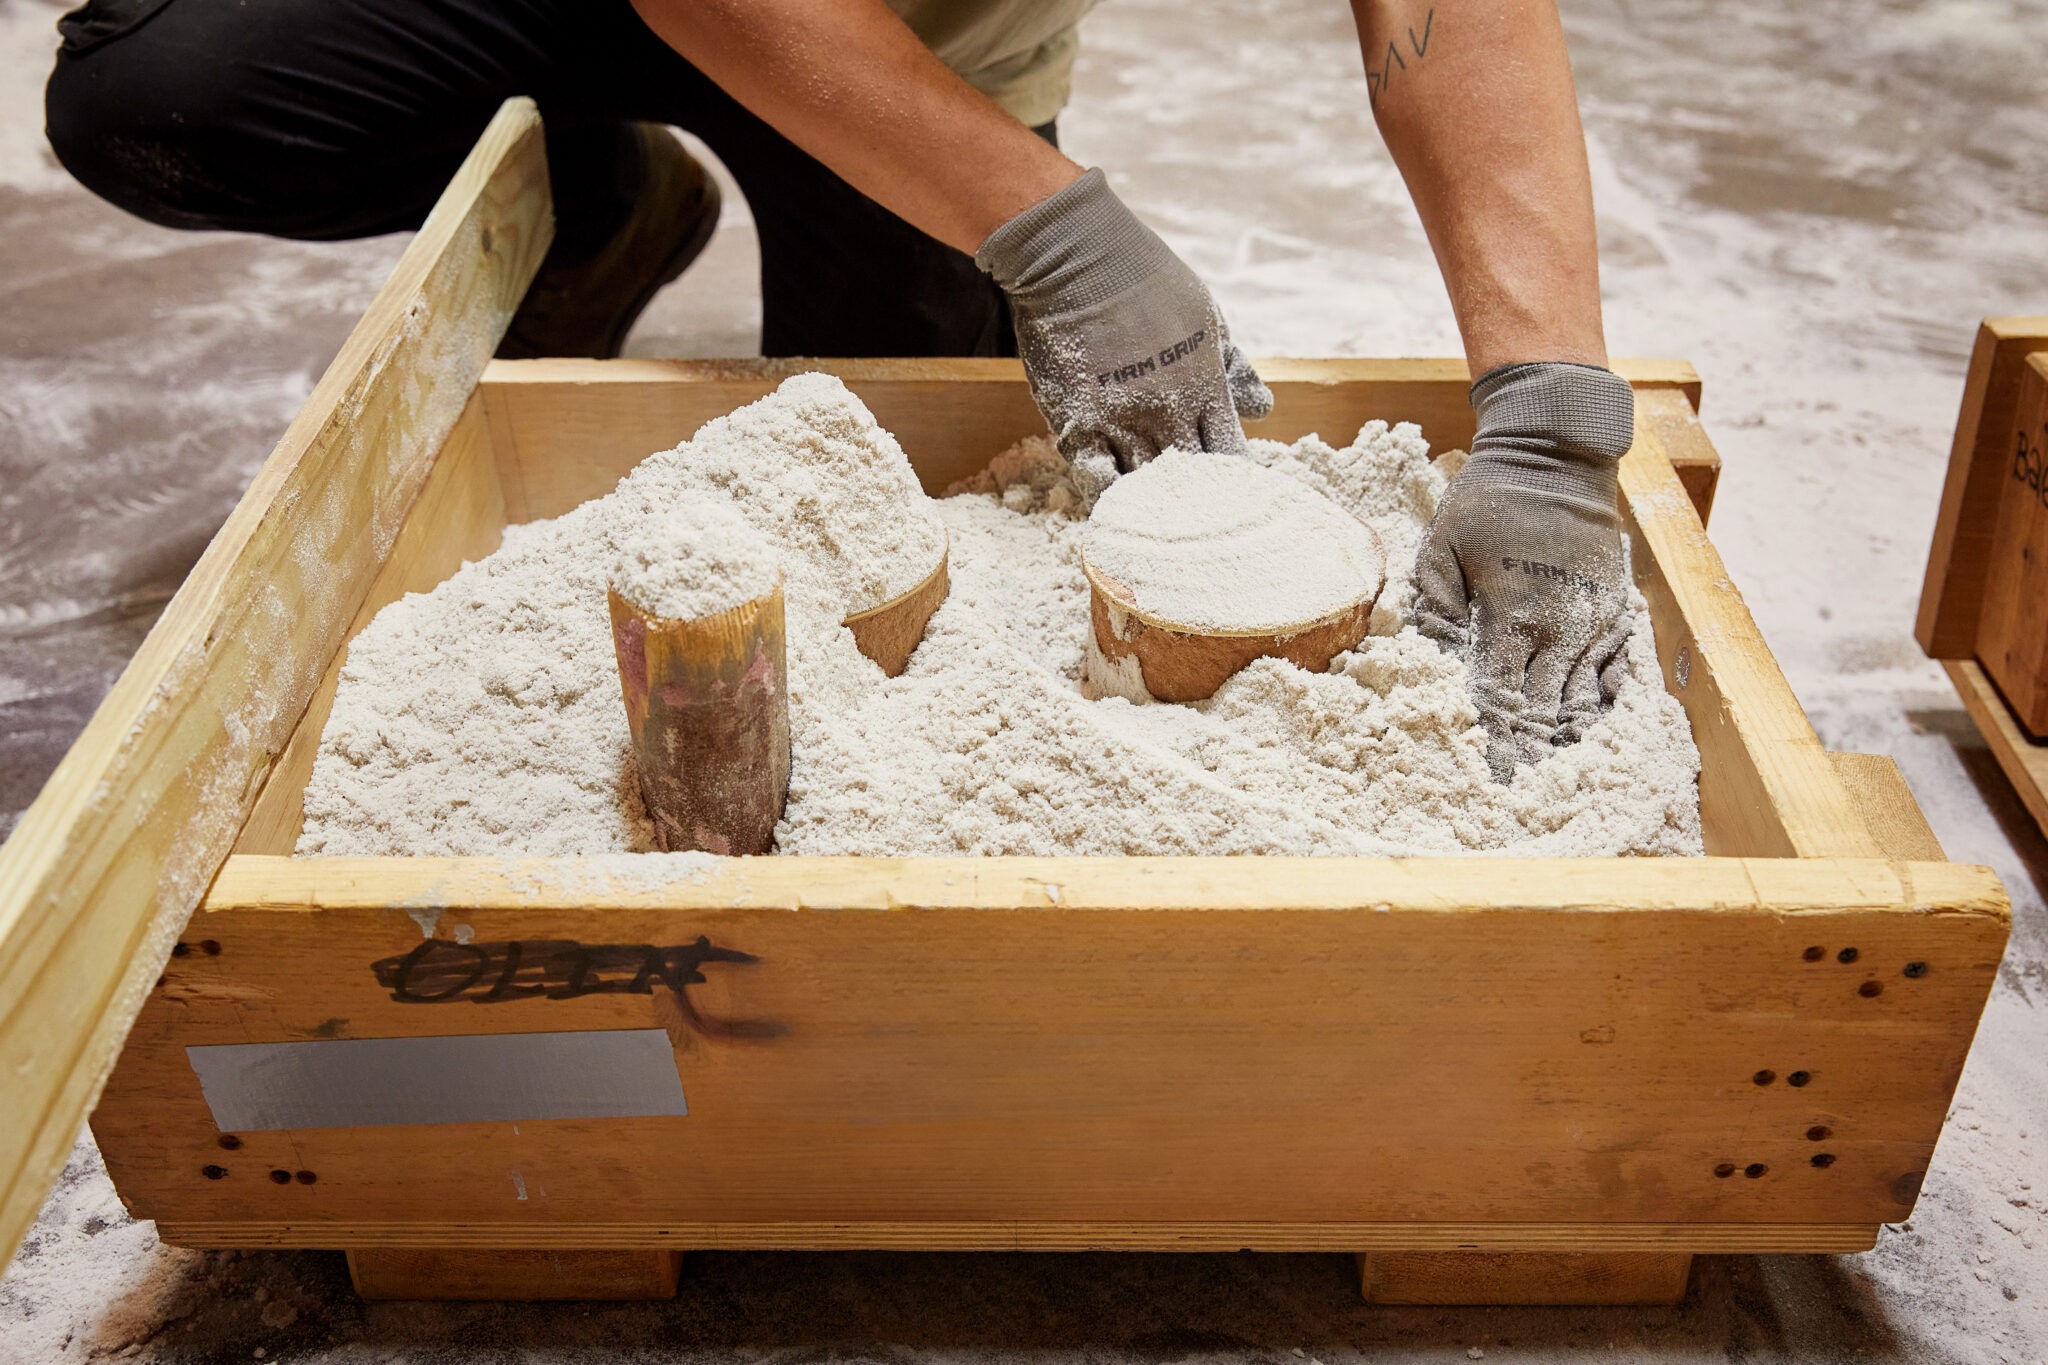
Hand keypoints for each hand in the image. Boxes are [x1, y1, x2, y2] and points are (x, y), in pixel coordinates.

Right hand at [976, 168, 1271, 492]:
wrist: (1076, 259)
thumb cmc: (1147, 281)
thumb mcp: (1207, 318)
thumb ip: (1234, 369)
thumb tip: (1263, 409)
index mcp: (1204, 389)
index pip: (1230, 457)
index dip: (1232, 481)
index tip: (1228, 490)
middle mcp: (1167, 413)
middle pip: (1191, 482)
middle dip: (1195, 500)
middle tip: (1193, 514)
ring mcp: (1121, 421)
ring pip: (1143, 485)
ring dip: (1151, 499)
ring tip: (1155, 511)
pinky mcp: (1077, 423)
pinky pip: (1097, 476)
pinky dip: (1108, 489)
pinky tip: (1114, 492)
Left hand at [1414, 362, 1636, 779]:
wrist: (1555, 457)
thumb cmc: (1488, 501)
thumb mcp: (1441, 547)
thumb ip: (1436, 608)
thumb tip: (1432, 659)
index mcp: (1510, 618)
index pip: (1500, 698)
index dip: (1494, 741)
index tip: (1487, 777)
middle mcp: (1559, 629)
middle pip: (1544, 710)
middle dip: (1529, 751)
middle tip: (1516, 791)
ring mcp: (1593, 621)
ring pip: (1583, 699)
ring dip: (1566, 737)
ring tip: (1552, 774)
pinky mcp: (1614, 610)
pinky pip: (1614, 672)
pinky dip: (1601, 704)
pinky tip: (1588, 729)